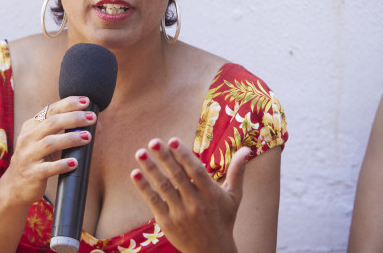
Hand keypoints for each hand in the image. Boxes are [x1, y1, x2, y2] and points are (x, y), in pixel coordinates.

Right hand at [3, 96, 96, 204]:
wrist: (15, 187)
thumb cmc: (37, 160)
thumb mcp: (47, 143)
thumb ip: (67, 133)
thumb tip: (97, 127)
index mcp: (31, 126)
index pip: (51, 110)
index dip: (69, 104)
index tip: (86, 101)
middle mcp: (28, 138)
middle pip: (52, 123)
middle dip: (74, 118)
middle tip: (92, 118)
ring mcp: (28, 156)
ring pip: (50, 143)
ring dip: (71, 138)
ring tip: (88, 137)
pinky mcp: (32, 174)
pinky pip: (48, 168)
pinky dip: (62, 164)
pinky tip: (74, 163)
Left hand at [131, 138, 250, 252]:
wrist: (212, 252)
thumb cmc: (223, 220)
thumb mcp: (234, 197)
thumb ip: (237, 172)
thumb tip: (247, 149)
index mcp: (211, 194)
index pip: (196, 171)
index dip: (184, 155)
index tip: (173, 140)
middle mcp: (196, 204)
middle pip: (178, 177)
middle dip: (165, 158)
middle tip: (153, 142)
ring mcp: (180, 213)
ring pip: (164, 187)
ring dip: (151, 169)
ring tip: (140, 153)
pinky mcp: (167, 222)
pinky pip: (154, 201)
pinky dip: (144, 187)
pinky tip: (135, 173)